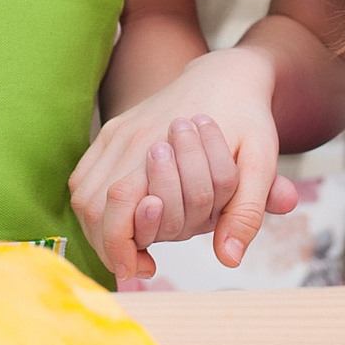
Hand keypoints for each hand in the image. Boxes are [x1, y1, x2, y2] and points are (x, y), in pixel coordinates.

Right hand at [69, 47, 299, 280]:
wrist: (226, 73)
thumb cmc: (247, 119)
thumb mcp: (261, 161)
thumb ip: (246, 210)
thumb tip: (229, 259)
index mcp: (163, 141)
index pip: (121, 200)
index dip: (122, 243)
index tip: (141, 270)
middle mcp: (130, 136)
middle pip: (92, 201)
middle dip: (108, 243)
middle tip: (135, 267)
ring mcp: (116, 133)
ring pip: (83, 192)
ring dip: (99, 228)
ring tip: (128, 250)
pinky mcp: (112, 132)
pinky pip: (85, 177)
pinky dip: (95, 208)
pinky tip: (119, 224)